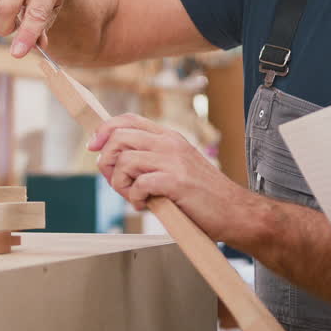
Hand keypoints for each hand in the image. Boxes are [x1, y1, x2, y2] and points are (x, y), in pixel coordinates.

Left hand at [89, 113, 252, 240]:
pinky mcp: (176, 182)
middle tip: (115, 182)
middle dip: (106, 161)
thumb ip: (151, 161)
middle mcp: (170, 143)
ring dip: (119, 183)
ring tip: (133, 197)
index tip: (94, 147)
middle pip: (119, 136)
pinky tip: (146, 206)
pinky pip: (139, 184)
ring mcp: (174, 161)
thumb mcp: (177, 168)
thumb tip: (112, 163)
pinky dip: (134, 199)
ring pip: (125, 160)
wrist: (236, 211)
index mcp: (170, 137)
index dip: (104, 130)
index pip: (128, 119)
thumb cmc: (204, 195)